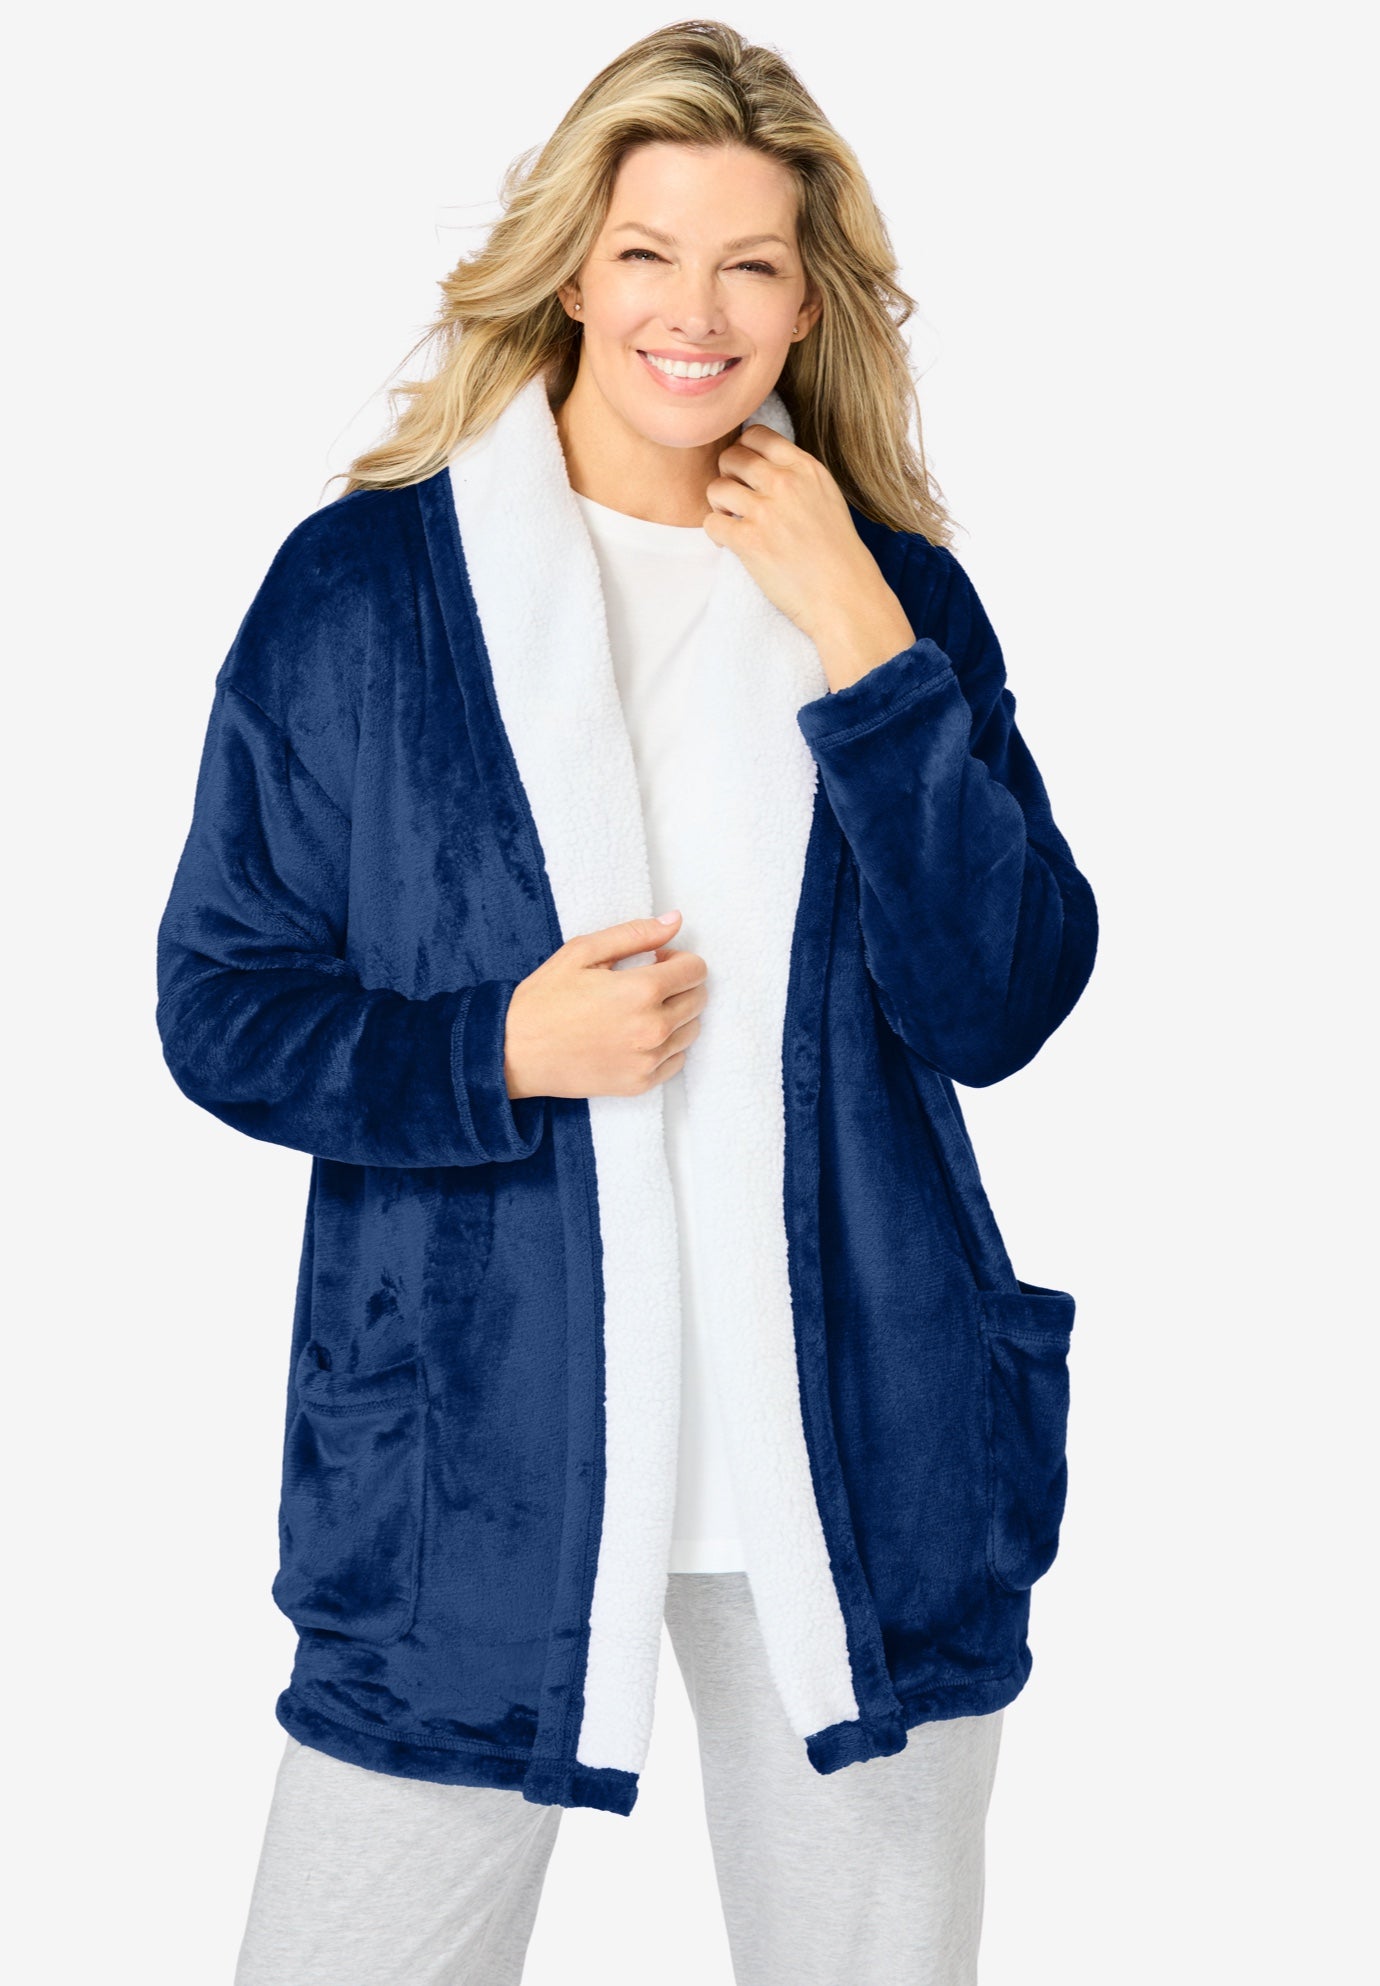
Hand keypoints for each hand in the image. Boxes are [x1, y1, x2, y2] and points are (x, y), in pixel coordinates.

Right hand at [504, 910, 707, 1099]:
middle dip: (681, 984)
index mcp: (642, 991)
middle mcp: (653, 1029)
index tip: (656, 961)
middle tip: (647, 983)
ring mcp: (648, 1060)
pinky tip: (636, 1036)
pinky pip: (676, 1060)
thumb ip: (635, 934)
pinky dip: (666, 1045)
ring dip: (676, 1015)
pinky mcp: (640, 1084)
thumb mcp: (583, 952)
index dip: (679, 959)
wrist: (515, 1053)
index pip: (696, 970)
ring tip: (640, 1010)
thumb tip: (675, 921)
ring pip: (691, 1030)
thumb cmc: (545, 999)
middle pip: (699, 999)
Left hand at [703, 424, 916, 691]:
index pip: (756, 435)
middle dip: (728, 478)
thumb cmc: (838, 555)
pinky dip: (716, 534)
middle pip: (731, 457)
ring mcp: (766, 510)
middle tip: (737, 502)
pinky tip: (731, 544)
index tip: (746, 474)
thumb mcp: (826, 498)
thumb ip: (797, 477)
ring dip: (719, 507)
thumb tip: (760, 464)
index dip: (743, 452)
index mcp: (806, 467)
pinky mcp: (750, 540)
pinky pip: (711, 523)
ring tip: (734, 524)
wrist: (845, 596)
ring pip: (716, 488)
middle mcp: (785, 482)